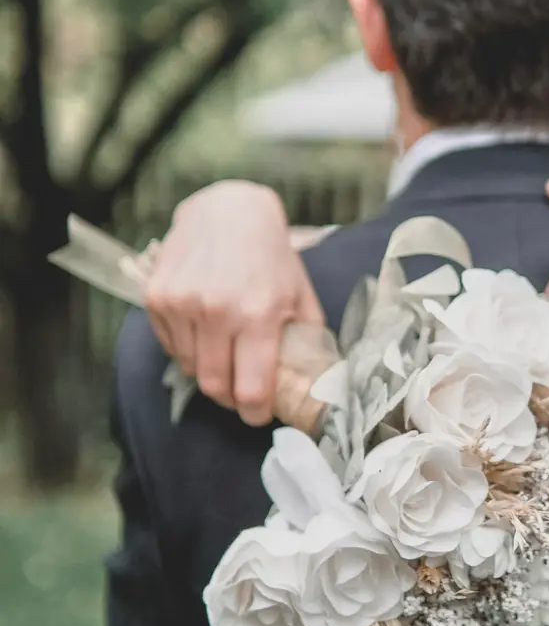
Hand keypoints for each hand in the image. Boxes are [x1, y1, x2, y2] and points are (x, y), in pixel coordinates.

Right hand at [145, 181, 323, 426]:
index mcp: (260, 314)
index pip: (252, 389)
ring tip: (227, 359)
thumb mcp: (301, 296)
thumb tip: (315, 382)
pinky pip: (170, 346)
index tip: (259, 415)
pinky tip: (205, 335)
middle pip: (215, 387)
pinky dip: (188, 351)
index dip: (256, 412)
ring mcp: (182, 303)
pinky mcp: (157, 297)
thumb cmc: (271, 257)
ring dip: (210, 374)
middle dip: (231, 399)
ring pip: (191, 369)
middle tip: (243, 395)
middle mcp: (217, 311)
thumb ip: (306, 340)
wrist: (228, 210)